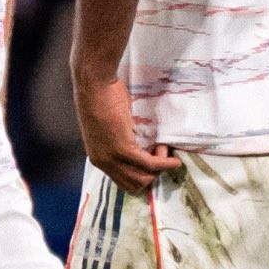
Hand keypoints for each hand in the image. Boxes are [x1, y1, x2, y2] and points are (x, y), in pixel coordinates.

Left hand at [73, 73, 181, 194]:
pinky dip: (164, 163)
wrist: (95, 84)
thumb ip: (116, 140)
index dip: (141, 175)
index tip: (151, 160)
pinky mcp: (124, 149)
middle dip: (151, 174)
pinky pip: (149, 164)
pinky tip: (173, 160)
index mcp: (98, 158)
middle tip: (159, 155)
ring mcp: (113, 158)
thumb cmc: (100, 97)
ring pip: (143, 178)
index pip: (123, 181)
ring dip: (159, 168)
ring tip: (164, 151)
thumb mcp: (106, 127)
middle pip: (134, 184)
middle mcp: (103, 163)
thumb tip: (134, 142)